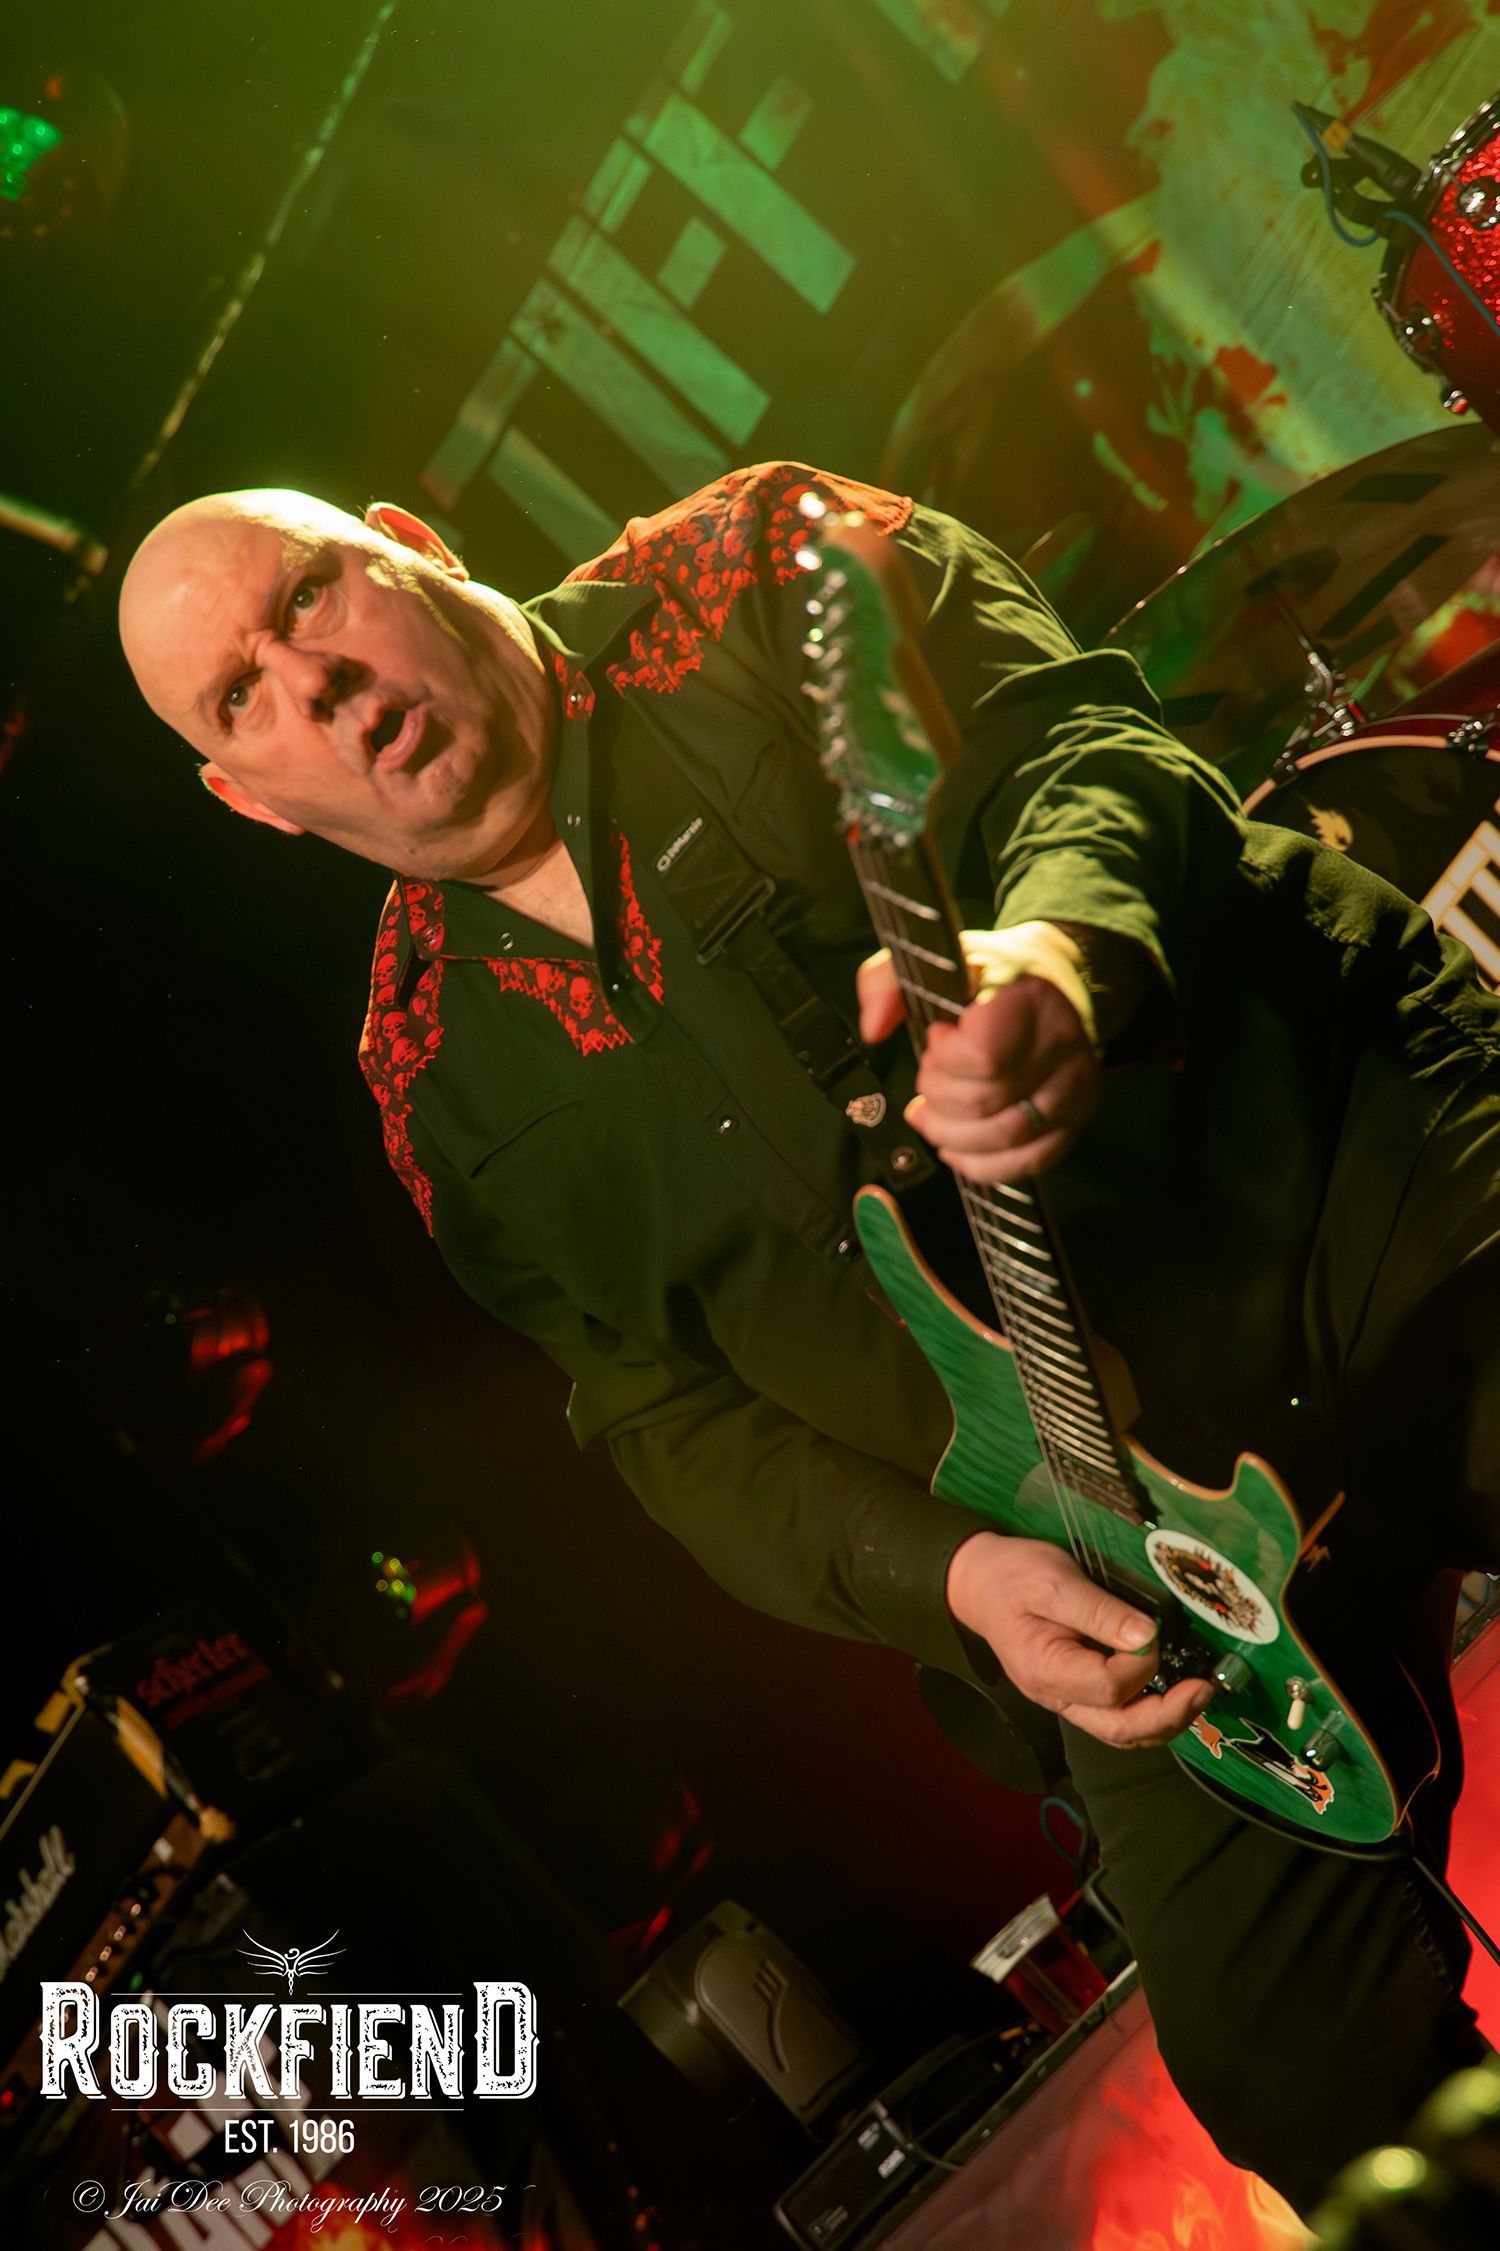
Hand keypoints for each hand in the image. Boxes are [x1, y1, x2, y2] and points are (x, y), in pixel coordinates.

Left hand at [857, 936, 1100, 1181]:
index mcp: (1028, 1001)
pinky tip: (954, 1148)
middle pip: (983, 1102)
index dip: (946, 1058)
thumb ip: (887, 983)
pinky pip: (1026, 1163)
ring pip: (1001, 1137)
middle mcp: (1060, 1047)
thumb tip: (873, 1030)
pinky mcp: (1075, 1120)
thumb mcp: (936, 964)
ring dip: (949, 1133)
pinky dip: (980, 1164)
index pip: (983, 1056)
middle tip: (930, 1078)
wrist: (1056, 984)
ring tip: (929, 1115)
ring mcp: (1072, 1088)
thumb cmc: (989, 979)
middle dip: (938, 1096)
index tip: (939, 1038)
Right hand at [947, 1531, 1214, 1747]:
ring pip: (1123, 1733)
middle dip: (1170, 1714)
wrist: (981, 1583)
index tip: (1153, 1630)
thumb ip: (1100, 1611)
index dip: (1142, 1664)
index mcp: (1045, 1670)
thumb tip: (1148, 1635)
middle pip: (1121, 1729)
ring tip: (1200, 1694)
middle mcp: (1056, 1697)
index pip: (1108, 1687)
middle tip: (1205, 1688)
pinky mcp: (1077, 1693)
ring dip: (1166, 1721)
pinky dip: (1150, 1714)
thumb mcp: (1054, 1581)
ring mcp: (1066, 1700)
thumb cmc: (1014, 1577)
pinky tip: (1173, 1694)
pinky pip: (1117, 1718)